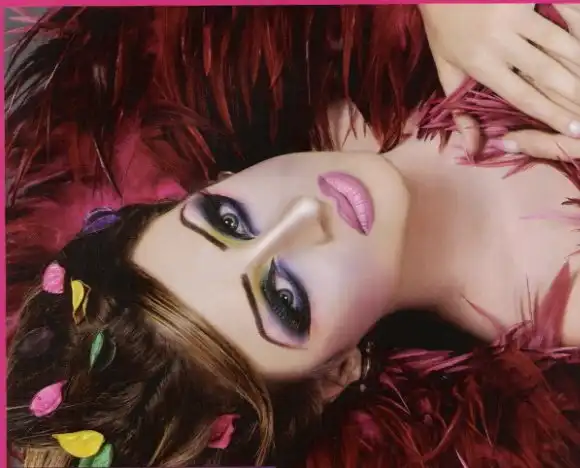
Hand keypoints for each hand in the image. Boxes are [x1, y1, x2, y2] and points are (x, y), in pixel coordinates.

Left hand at [419, 4, 579, 154]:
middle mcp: (499, 42)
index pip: (522, 95)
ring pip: (560, 42)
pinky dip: (577, 27)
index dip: (550, 114)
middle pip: (547, 73)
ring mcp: (515, 14)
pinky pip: (562, 12)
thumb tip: (473, 147)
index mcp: (480, 63)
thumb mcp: (445, 66)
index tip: (573, 130)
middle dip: (575, 94)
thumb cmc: (443, 25)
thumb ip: (459, 107)